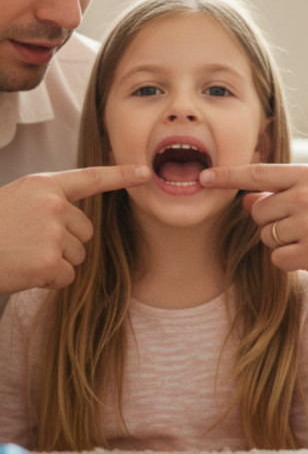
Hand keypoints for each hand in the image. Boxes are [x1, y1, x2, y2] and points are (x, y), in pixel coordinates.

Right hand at [0, 165, 150, 293]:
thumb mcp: (15, 201)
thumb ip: (46, 204)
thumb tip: (80, 222)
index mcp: (43, 186)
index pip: (90, 178)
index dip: (121, 175)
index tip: (146, 172)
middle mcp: (53, 205)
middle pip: (85, 231)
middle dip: (63, 243)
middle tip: (25, 244)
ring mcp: (52, 232)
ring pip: (77, 255)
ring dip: (54, 262)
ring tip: (20, 256)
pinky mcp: (48, 261)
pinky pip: (66, 276)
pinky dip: (47, 281)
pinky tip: (23, 272)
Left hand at [200, 163, 307, 278]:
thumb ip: (278, 194)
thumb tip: (244, 199)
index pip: (258, 173)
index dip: (227, 176)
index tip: (203, 177)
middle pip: (258, 210)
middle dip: (269, 221)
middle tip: (299, 225)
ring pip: (266, 236)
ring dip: (280, 242)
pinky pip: (277, 258)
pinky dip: (289, 261)